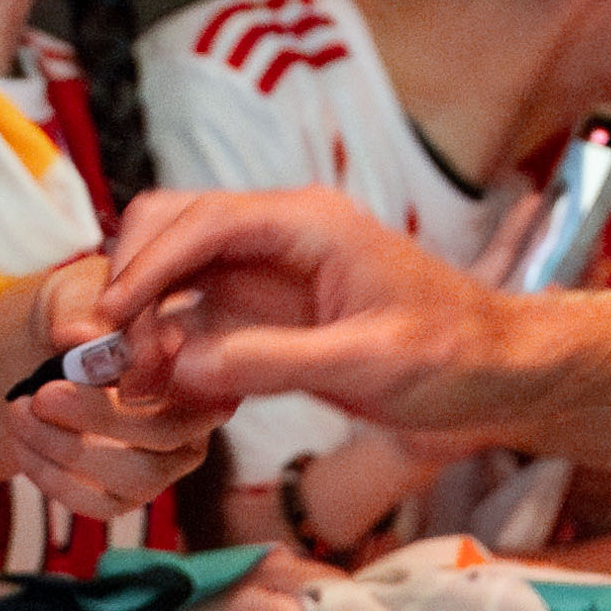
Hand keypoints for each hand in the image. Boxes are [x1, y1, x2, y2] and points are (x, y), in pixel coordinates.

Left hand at [5, 256, 214, 522]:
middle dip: (94, 420)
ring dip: (66, 450)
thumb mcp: (85, 298)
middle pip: (163, 436)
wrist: (63, 348)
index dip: (139, 378)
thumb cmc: (86, 314)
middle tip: (39, 397)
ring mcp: (167, 465)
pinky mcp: (130, 495)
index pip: (187, 381)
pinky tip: (22, 443)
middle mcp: (198, 422)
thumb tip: (76, 337)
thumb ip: (88, 316)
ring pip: (135, 479)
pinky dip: (53, 477)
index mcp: (204, 366)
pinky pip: (100, 504)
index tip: (78, 367)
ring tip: (18, 414)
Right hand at [98, 186, 537, 431]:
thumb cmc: (454, 357)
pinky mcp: (269, 311)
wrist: (500, 373)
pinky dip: (172, 344)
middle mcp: (281, 235)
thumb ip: (275, 361)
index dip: (147, 265)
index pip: (203, 220)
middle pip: (174, 227)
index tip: (110, 316)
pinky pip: (199, 314)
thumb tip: (183, 363)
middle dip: (134, 283)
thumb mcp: (370, 363)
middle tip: (116, 354)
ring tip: (140, 380)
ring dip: (147, 317)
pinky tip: (174, 389)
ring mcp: (271, 271)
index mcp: (309, 223)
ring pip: (177, 270)